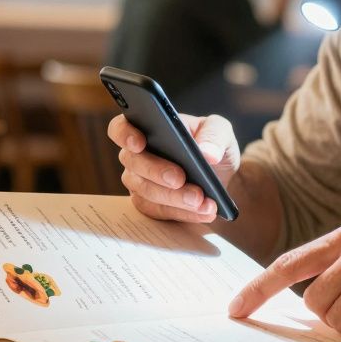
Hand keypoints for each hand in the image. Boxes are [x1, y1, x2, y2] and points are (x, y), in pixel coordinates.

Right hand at [108, 112, 240, 222]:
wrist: (220, 175)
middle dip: (157, 172)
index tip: (139, 143)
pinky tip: (205, 211)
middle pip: (133, 163)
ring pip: (147, 192)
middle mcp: (137, 156)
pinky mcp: (150, 206)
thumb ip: (214, 136)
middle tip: (180, 178)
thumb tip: (207, 154)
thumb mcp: (220, 131)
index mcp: (147, 128)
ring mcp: (140, 183)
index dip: (124, 135)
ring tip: (202, 200)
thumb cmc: (212, 144)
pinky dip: (185, 213)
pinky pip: (160, 212)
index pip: (120, 128)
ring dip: (175, 198)